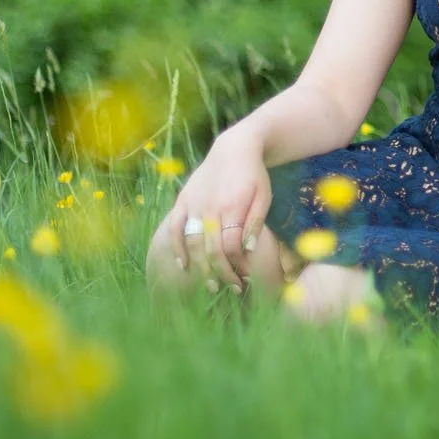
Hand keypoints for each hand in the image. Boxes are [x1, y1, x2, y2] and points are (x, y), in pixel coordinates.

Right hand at [148, 127, 271, 295]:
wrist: (234, 148)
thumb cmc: (254, 175)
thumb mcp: (264, 197)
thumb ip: (254, 223)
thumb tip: (246, 251)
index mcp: (233, 207)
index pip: (231, 246)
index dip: (238, 266)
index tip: (247, 278)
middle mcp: (210, 208)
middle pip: (212, 249)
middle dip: (223, 273)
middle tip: (233, 290)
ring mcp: (193, 204)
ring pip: (193, 243)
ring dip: (202, 267)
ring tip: (211, 286)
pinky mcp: (183, 200)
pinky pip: (174, 227)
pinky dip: (177, 247)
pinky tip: (183, 265)